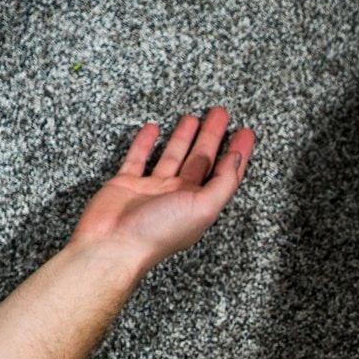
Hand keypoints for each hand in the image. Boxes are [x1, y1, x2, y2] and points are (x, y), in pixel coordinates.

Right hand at [69, 106, 256, 269]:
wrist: (113, 245)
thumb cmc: (159, 232)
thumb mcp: (204, 207)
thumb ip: (223, 182)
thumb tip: (236, 157)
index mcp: (200, 203)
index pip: (225, 173)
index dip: (237, 152)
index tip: (246, 132)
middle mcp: (178, 196)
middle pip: (200, 159)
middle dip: (212, 136)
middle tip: (221, 113)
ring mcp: (152, 189)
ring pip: (172, 155)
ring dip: (184, 136)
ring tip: (193, 116)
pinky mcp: (126, 184)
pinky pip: (138, 158)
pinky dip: (145, 143)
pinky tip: (153, 128)